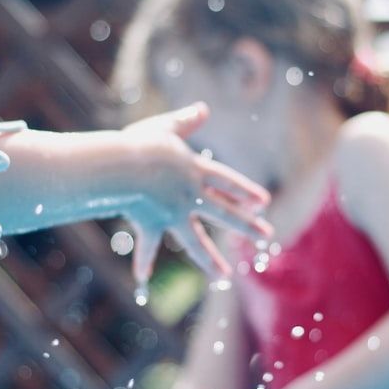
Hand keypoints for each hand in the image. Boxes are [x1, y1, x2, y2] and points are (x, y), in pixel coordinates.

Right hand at [121, 102, 271, 281]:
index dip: (246, 191)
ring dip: (210, 259)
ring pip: (196, 241)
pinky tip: (142, 279)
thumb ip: (185, 120)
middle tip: (267, 237)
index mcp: (196, 171)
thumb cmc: (140, 144)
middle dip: (247, 226)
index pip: (228, 182)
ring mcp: (172, 214)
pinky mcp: (151, 224)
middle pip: (225, 213)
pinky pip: (148, 246)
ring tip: (224, 276)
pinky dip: (143, 261)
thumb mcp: (166, 127)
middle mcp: (190, 196)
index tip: (263, 203)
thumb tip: (203, 108)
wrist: (121, 168)